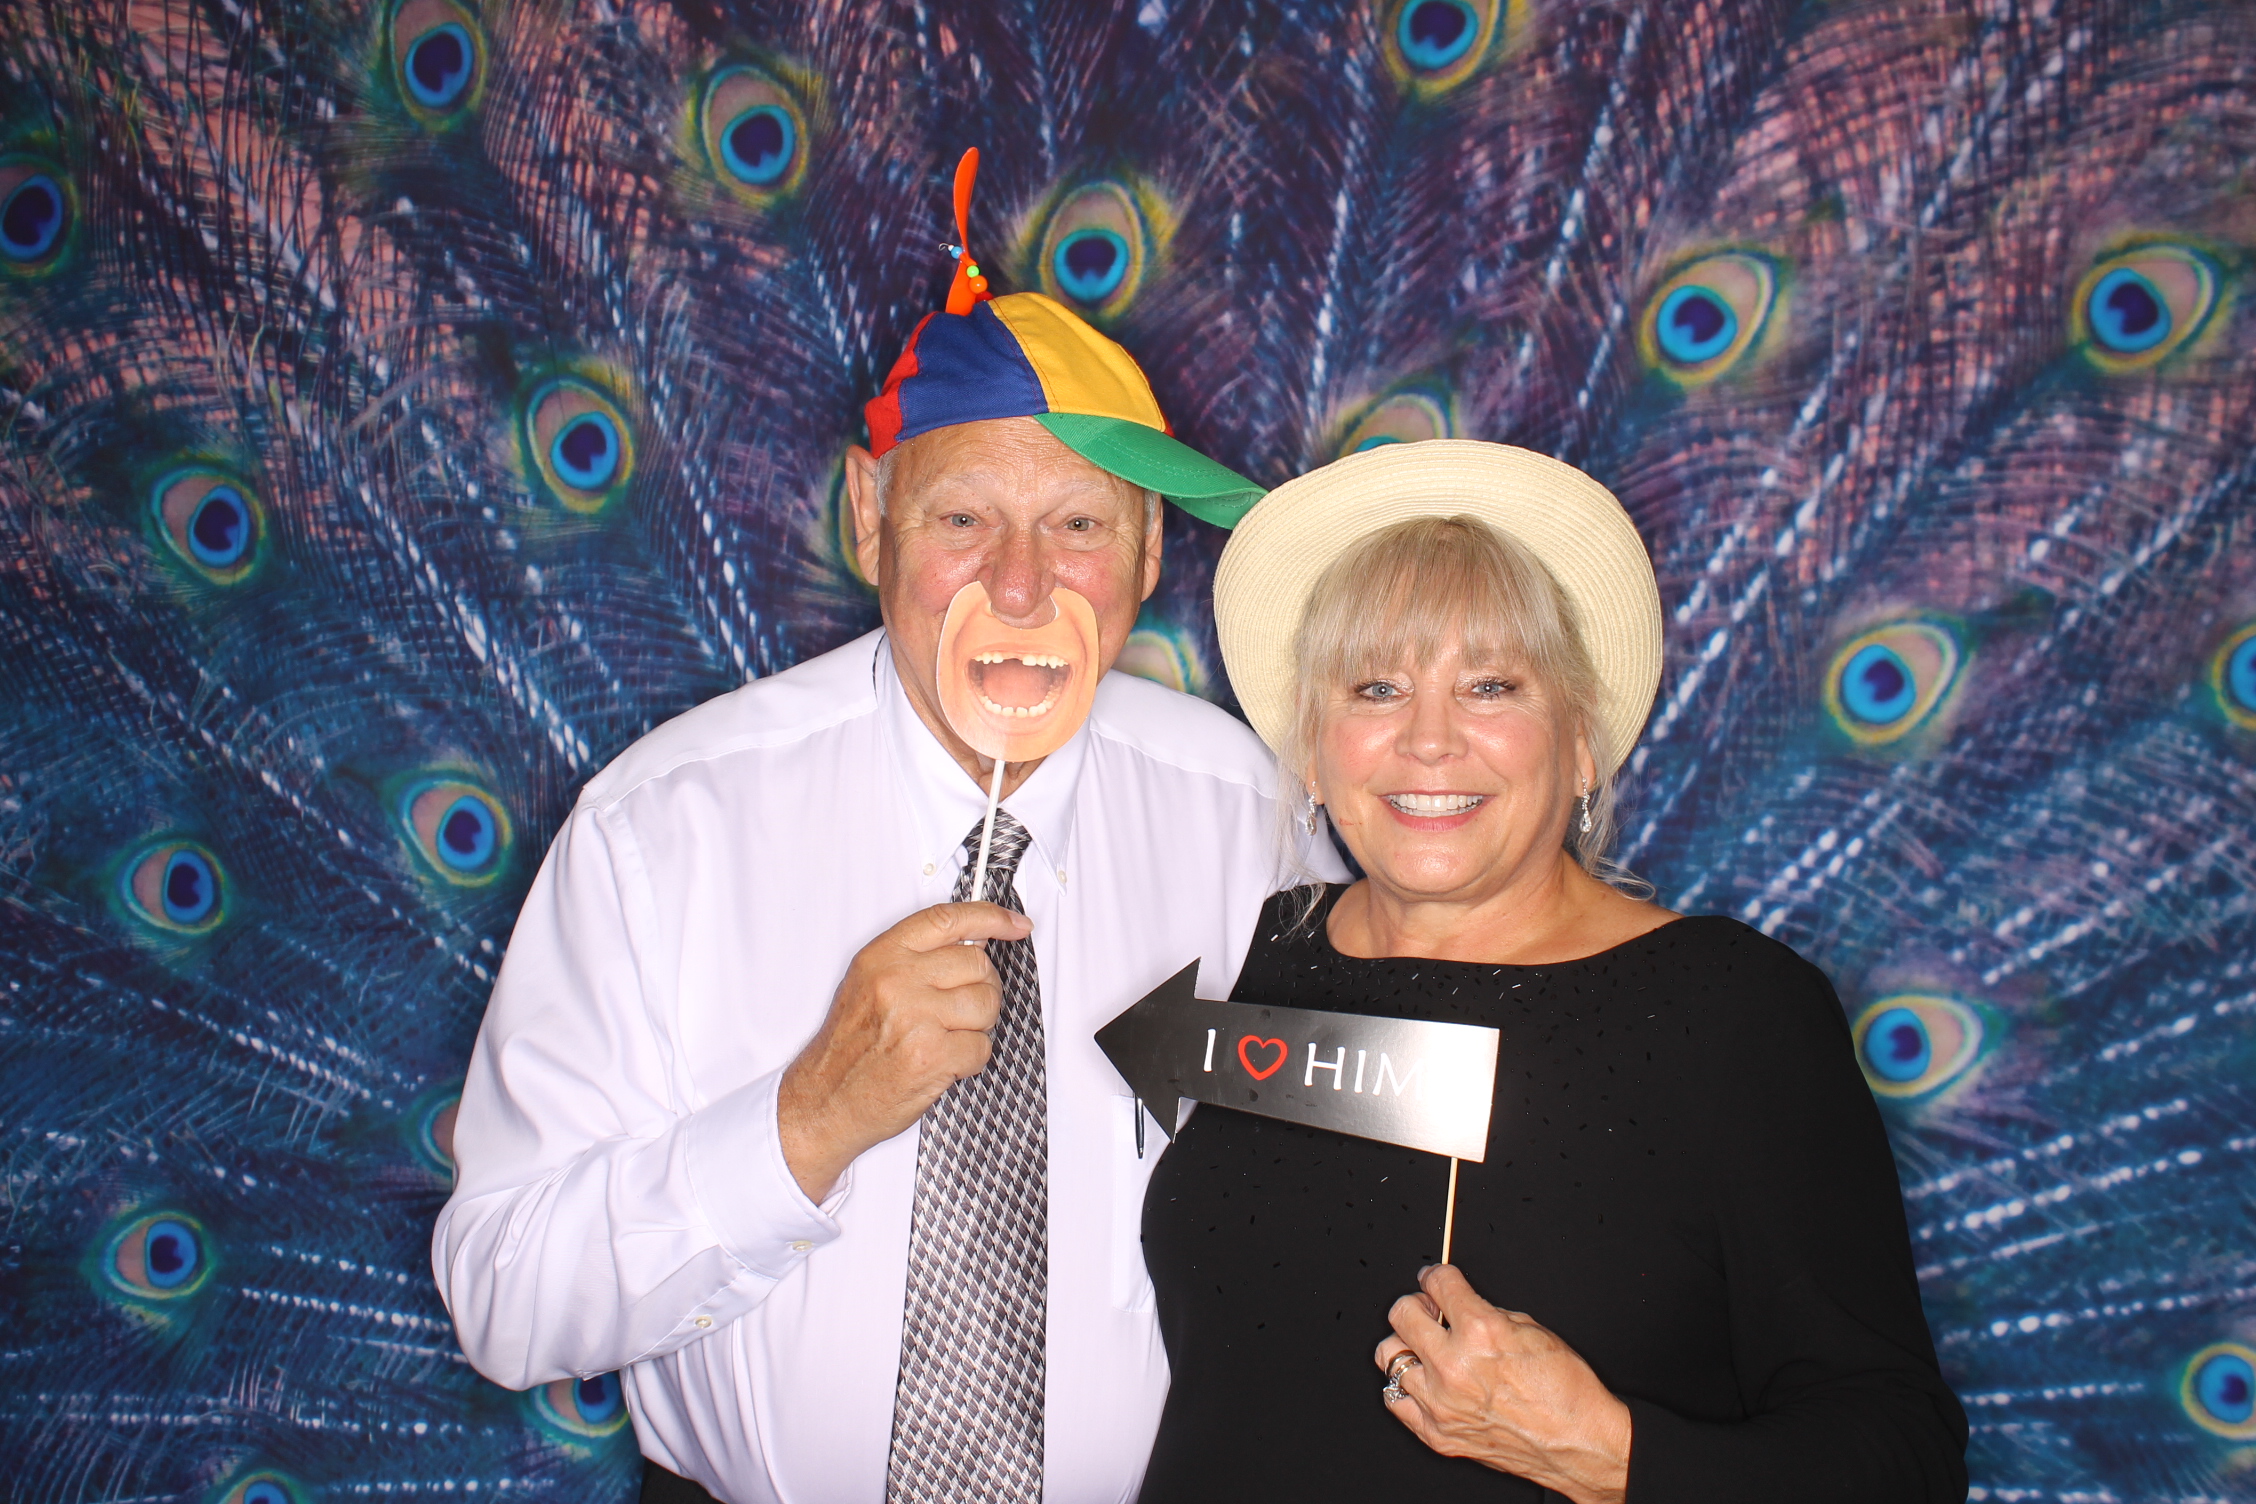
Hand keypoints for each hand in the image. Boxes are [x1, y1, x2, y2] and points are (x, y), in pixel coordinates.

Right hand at [778, 902, 1031, 1199]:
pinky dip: (971, 1059)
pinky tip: (944, 1063)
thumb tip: (975, 941)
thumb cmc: (849, 1047)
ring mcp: (915, 1017)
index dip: (992, 918)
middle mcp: (897, 980)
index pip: (948, 920)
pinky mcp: (932, 1055)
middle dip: (980, 989)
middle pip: (978, 964)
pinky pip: (982, 1046)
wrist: (825, 1101)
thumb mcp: (868, 984)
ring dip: (977, 1026)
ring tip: (946, 1038)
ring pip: (987, 1005)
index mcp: (882, 957)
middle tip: (958, 1011)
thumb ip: (915, 957)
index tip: (1016, 925)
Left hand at [1375, 1265, 1631, 1503]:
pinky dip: (1406, 1387)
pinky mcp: (1438, 1433)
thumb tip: (1460, 1305)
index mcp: (1481, 1332)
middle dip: (1416, 1304)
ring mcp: (1442, 1403)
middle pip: (1401, 1314)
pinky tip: (1424, 1383)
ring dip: (1408, 1345)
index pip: (1437, 1284)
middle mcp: (1454, 1366)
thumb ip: (1487, 1313)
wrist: (1580, 1442)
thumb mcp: (1533, 1329)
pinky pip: (1396, 1400)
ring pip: (1390, 1356)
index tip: (1434, 1279)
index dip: (1436, 1276)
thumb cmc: (1566, 1390)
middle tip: (1429, 1310)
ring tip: (1426, 1349)